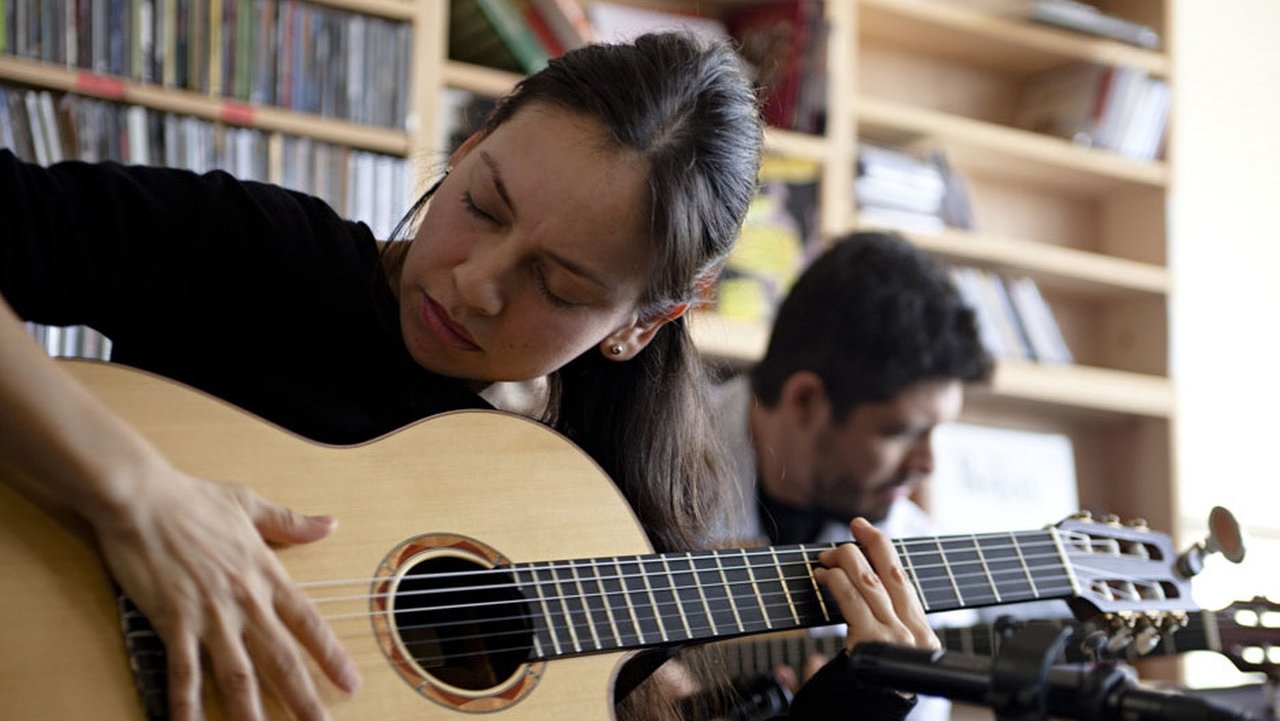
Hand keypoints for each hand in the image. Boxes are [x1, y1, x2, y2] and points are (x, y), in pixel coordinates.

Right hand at [91, 464, 360, 720]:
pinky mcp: (172, 621)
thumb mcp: (250, 505)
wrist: (142, 498)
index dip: (331, 656)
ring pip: (238, 674)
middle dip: (303, 698)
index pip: (308, 623)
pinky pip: (183, 671)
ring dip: (252, 712)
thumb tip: (329, 524)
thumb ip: (292, 523)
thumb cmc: (193, 498)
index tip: (350, 683)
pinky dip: (187, 704)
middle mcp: (244, 600)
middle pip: (281, 658)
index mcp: (265, 575)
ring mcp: (209, 614)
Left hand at [813, 517, 939, 653]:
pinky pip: (851, 597)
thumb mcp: (887, 660)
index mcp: (924, 636)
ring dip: (846, 560)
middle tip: (856, 524)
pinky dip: (834, 579)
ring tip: (826, 556)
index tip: (872, 534)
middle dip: (873, 542)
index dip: (887, 554)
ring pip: (870, 581)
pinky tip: (822, 575)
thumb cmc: (875, 700)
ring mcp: (896, 637)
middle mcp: (916, 635)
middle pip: (894, 574)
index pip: (905, 584)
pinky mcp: (873, 641)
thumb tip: (860, 604)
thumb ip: (884, 633)